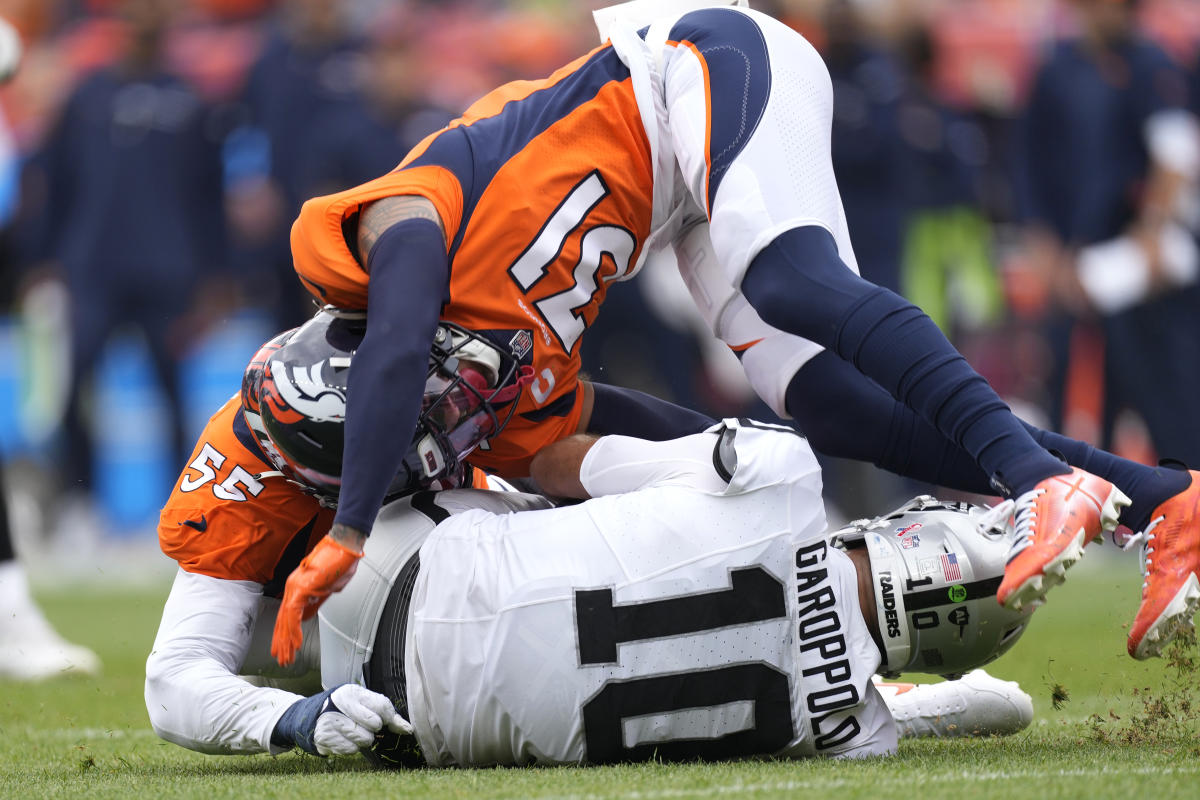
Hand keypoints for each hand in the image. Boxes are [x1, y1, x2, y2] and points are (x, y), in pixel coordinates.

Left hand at [271, 533, 363, 666]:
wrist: (345, 545)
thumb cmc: (340, 562)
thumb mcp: (327, 588)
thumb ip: (315, 602)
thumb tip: (305, 617)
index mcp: (297, 586)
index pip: (286, 614)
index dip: (284, 632)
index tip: (284, 647)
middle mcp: (292, 587)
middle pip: (282, 619)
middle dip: (282, 642)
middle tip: (282, 659)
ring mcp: (295, 587)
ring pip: (285, 619)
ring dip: (287, 641)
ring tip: (287, 657)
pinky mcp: (302, 588)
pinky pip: (294, 614)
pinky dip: (294, 630)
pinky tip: (296, 643)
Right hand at [314, 685, 412, 755]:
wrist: (313, 716)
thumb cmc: (345, 709)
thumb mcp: (362, 702)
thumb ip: (385, 712)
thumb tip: (408, 729)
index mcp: (352, 692)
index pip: (382, 706)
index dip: (387, 717)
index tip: (384, 720)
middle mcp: (340, 705)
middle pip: (374, 724)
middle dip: (374, 728)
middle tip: (365, 725)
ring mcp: (331, 722)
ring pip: (364, 739)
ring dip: (363, 739)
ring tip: (355, 731)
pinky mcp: (324, 738)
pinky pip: (350, 750)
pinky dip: (351, 747)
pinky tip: (344, 738)